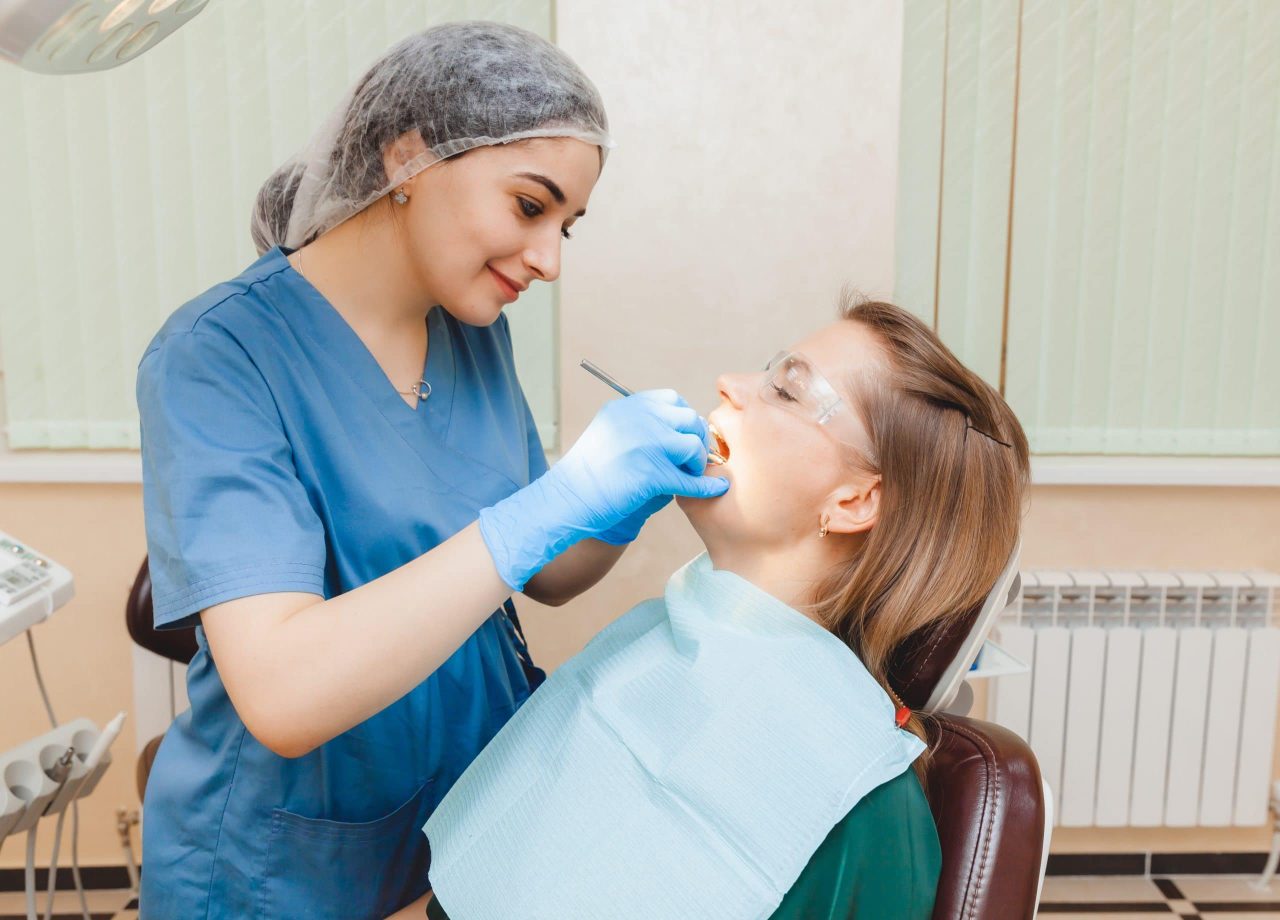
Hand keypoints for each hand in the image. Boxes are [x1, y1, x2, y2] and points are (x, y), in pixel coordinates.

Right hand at [479, 390, 728, 588]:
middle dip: (697, 440)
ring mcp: (645, 444)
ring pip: (692, 447)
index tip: (685, 438)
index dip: (684, 420)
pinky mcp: (650, 474)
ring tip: (689, 477)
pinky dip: (705, 488)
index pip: (672, 400)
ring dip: (697, 464)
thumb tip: (686, 431)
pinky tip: (713, 490)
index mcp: (626, 407)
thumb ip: (641, 427)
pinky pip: (690, 480)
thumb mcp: (610, 435)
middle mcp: (637, 419)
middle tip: (694, 461)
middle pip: (688, 420)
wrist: (563, 503)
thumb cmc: (588, 477)